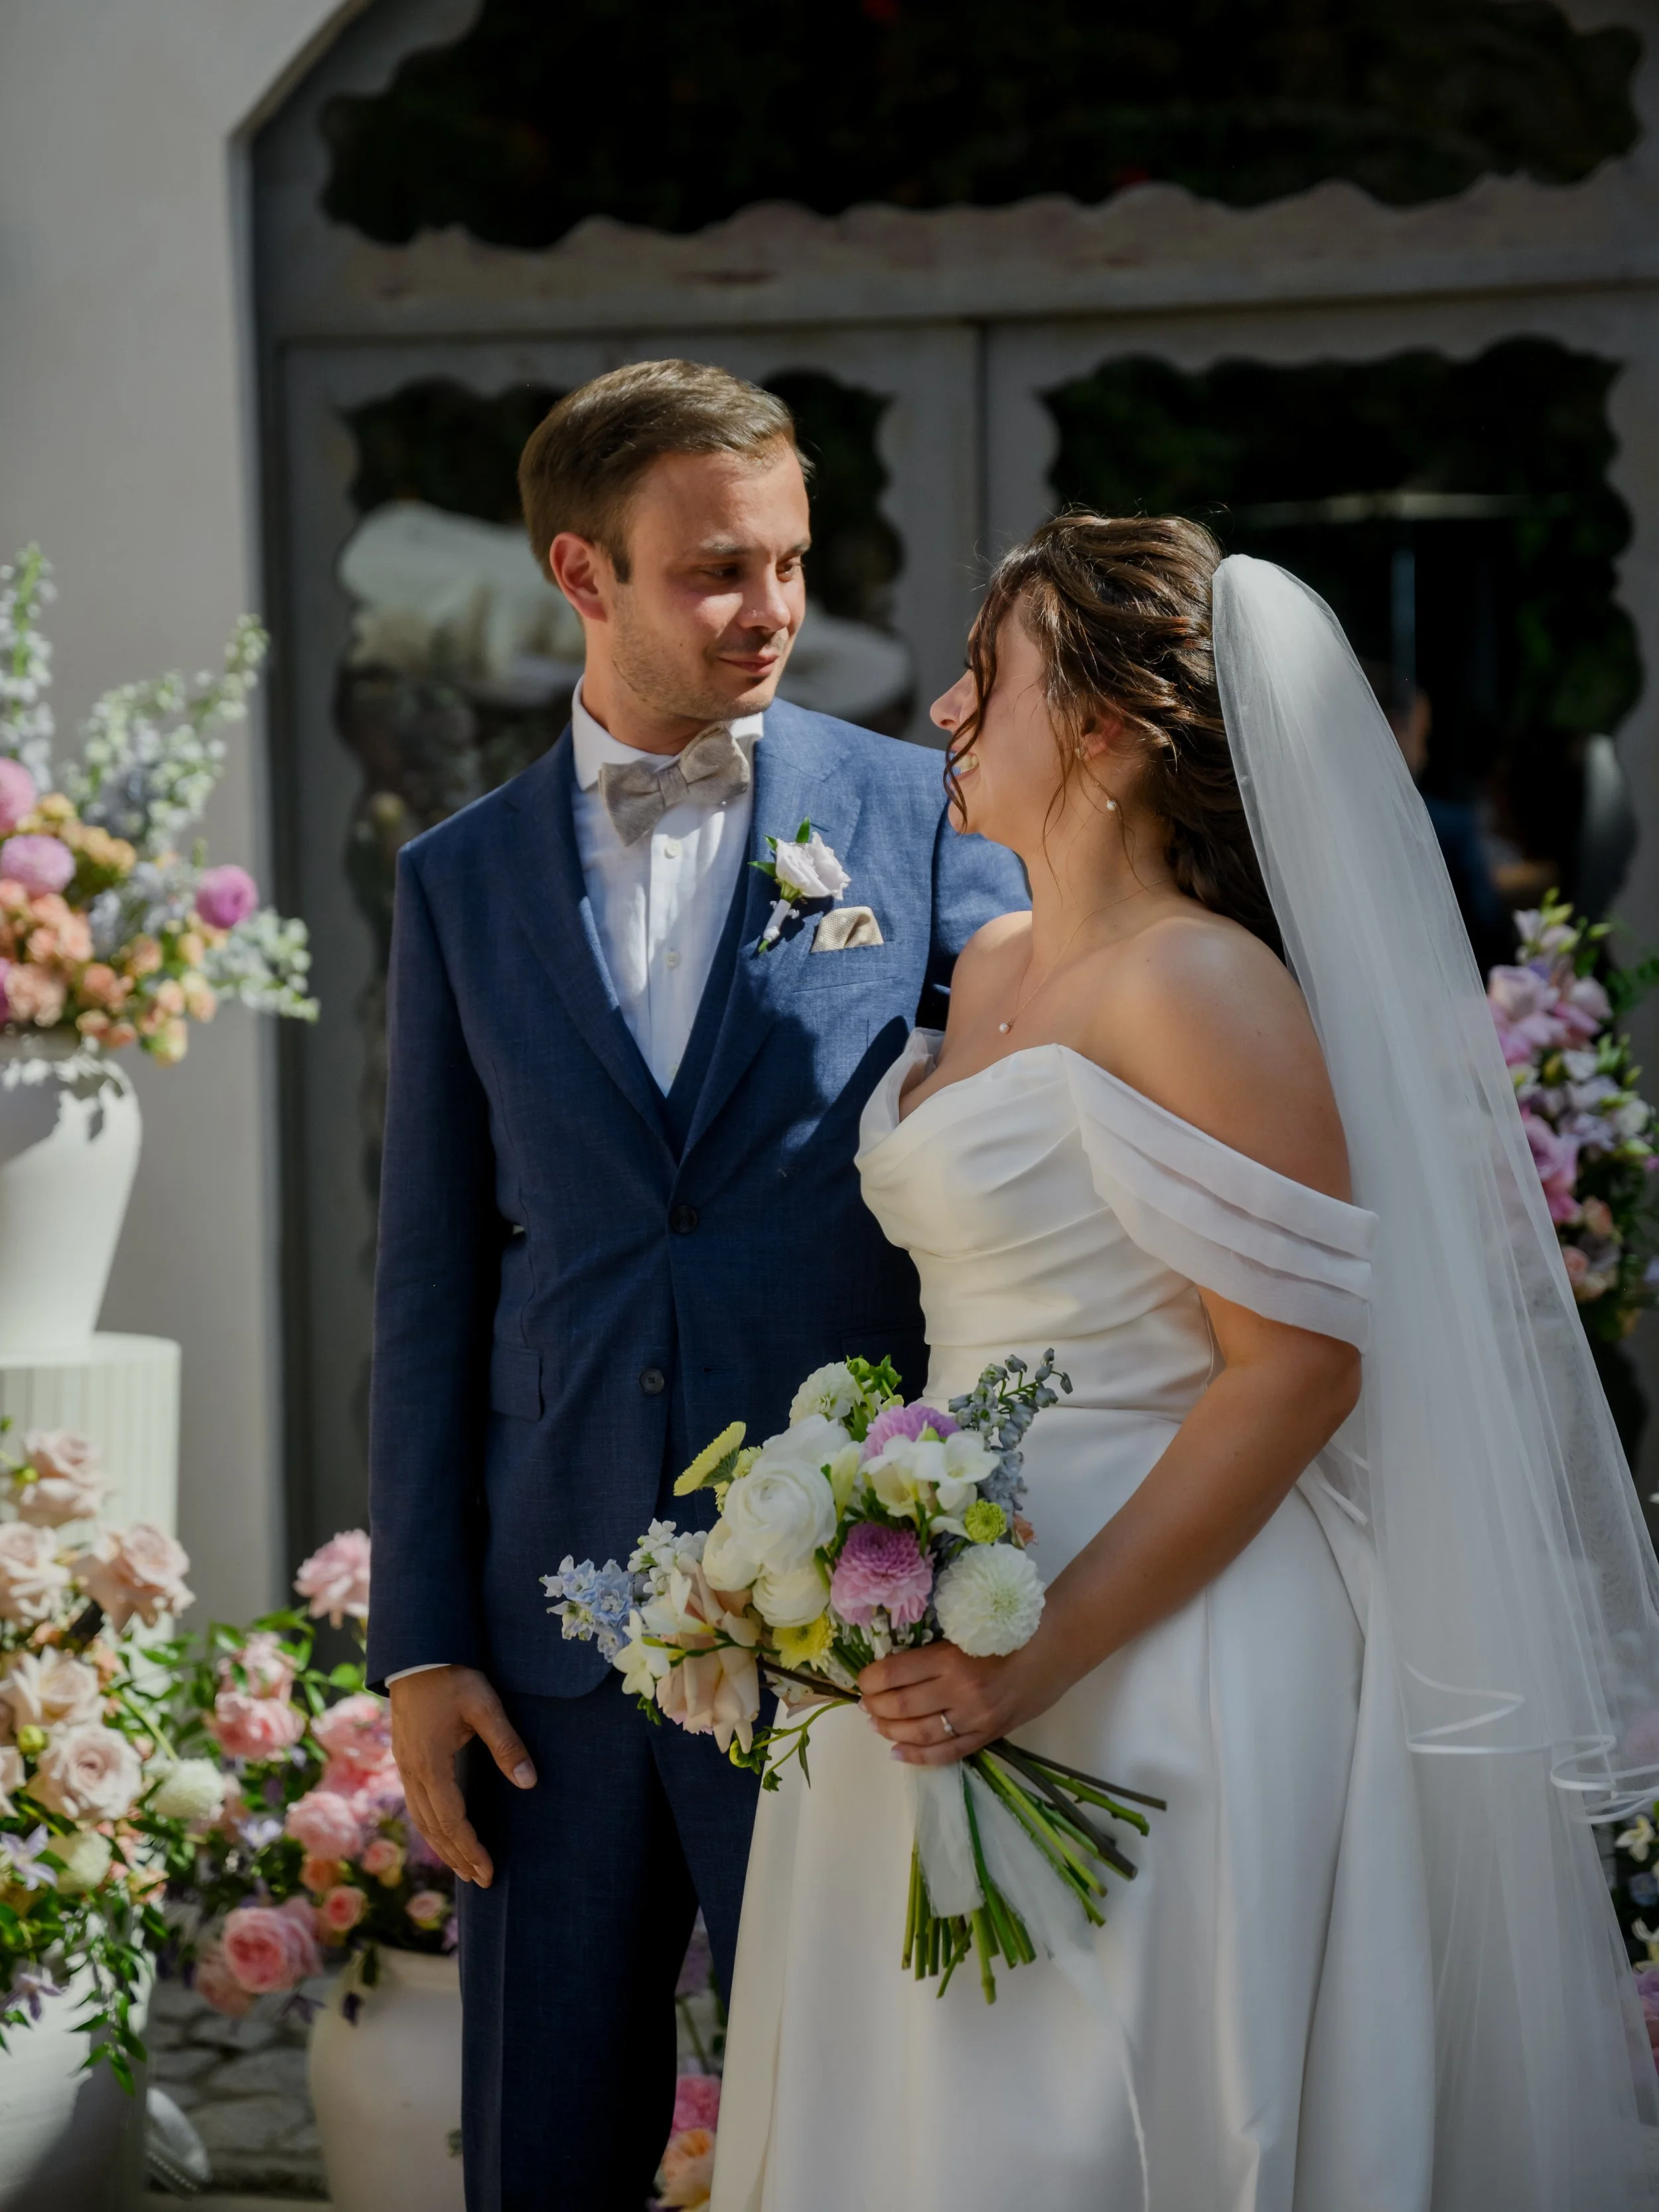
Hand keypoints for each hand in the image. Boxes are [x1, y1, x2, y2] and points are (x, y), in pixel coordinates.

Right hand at [388, 1665, 535, 1886]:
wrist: (415, 1652)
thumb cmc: (451, 1675)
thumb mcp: (484, 1705)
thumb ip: (506, 1744)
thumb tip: (529, 1782)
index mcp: (430, 1764)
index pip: (451, 1820)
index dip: (470, 1848)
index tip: (488, 1870)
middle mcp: (412, 1771)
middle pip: (433, 1827)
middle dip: (457, 1857)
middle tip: (481, 1880)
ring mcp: (405, 1765)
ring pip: (421, 1819)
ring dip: (442, 1846)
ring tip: (463, 1868)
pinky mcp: (405, 1757)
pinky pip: (416, 1803)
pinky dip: (430, 1826)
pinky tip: (442, 1832)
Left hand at [858, 1641, 1051, 1765]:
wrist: (1058, 1647)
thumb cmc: (1013, 1628)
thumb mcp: (967, 1629)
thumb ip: (935, 1649)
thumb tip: (894, 1665)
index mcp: (951, 1657)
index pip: (894, 1673)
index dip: (870, 1679)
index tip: (863, 1678)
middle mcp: (960, 1691)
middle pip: (900, 1707)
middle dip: (874, 1706)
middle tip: (865, 1701)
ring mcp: (975, 1719)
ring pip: (918, 1734)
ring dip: (889, 1729)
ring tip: (876, 1722)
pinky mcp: (988, 1735)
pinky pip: (947, 1753)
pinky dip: (917, 1756)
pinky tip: (896, 1751)